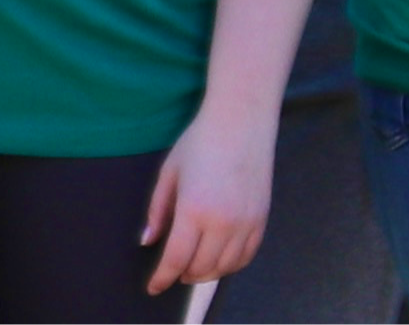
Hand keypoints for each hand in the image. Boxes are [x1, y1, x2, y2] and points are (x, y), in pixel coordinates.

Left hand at [135, 98, 278, 291]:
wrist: (242, 121)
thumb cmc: (200, 141)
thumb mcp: (169, 173)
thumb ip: (158, 211)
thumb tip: (147, 240)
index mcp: (194, 209)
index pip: (176, 259)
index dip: (162, 278)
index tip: (154, 287)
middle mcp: (223, 221)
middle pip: (201, 268)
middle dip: (183, 276)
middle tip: (173, 273)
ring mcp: (245, 222)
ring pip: (225, 267)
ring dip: (206, 273)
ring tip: (194, 268)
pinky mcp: (261, 219)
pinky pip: (246, 256)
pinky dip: (230, 265)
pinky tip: (219, 260)